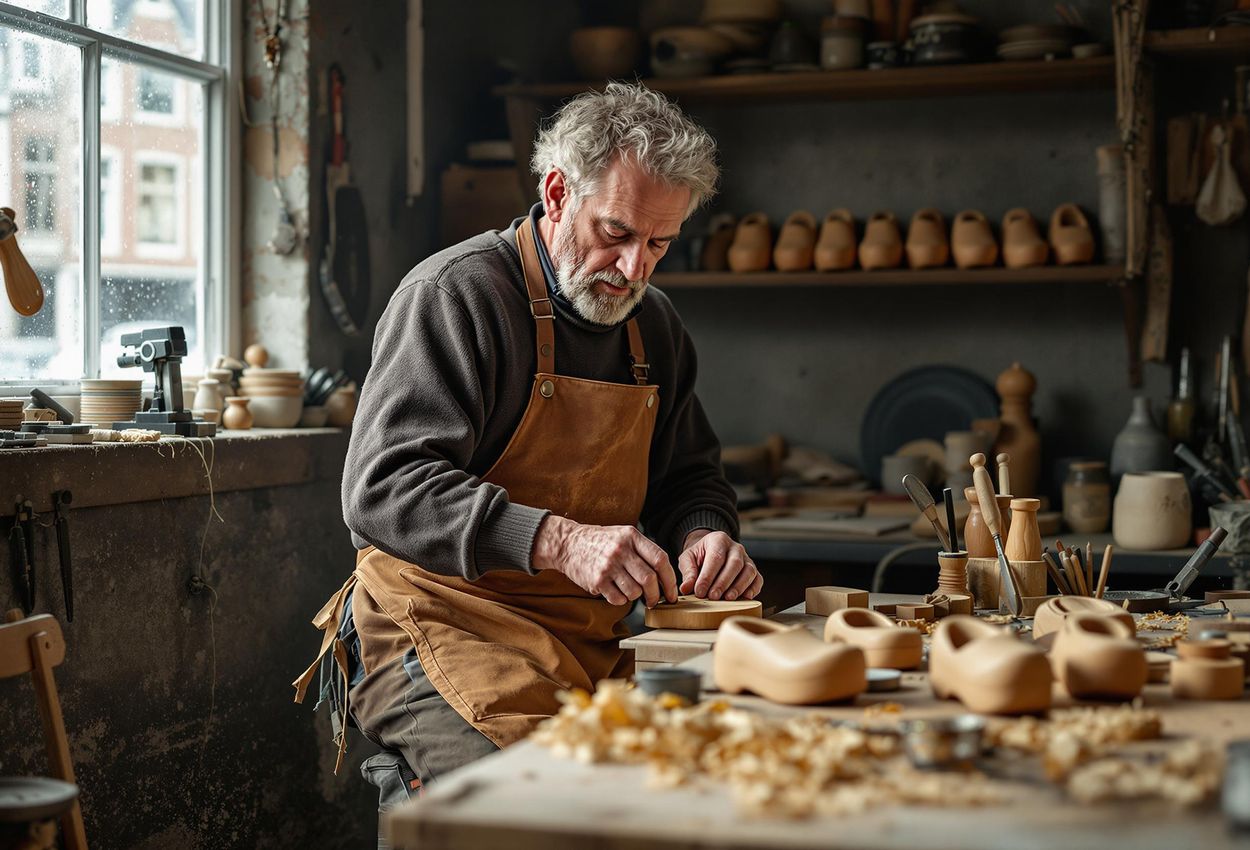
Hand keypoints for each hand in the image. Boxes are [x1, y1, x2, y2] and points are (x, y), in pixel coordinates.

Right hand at [532, 515, 677, 606]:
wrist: (568, 544)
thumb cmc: (601, 541)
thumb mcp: (624, 535)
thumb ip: (644, 550)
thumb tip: (666, 576)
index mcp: (631, 537)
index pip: (660, 560)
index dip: (670, 579)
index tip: (673, 592)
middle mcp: (620, 550)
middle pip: (649, 579)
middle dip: (656, 595)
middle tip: (654, 600)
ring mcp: (608, 566)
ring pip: (634, 592)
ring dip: (636, 597)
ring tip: (629, 590)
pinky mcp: (597, 581)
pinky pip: (618, 599)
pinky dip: (621, 600)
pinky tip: (615, 591)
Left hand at [677, 530, 761, 601]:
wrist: (710, 552)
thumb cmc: (699, 556)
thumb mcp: (688, 558)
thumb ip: (687, 572)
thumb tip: (686, 588)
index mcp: (718, 540)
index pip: (715, 558)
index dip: (708, 576)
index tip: (699, 592)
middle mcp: (736, 548)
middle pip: (734, 563)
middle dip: (723, 582)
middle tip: (713, 597)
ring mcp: (747, 558)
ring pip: (748, 571)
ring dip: (739, 586)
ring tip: (728, 599)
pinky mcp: (754, 570)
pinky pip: (758, 579)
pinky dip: (753, 589)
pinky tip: (745, 598)